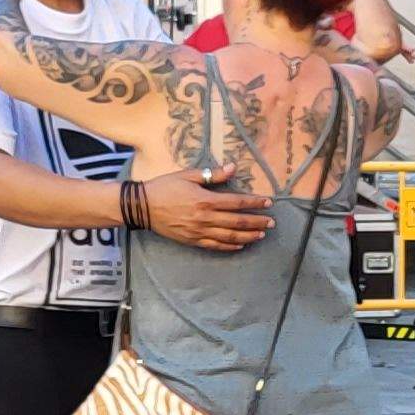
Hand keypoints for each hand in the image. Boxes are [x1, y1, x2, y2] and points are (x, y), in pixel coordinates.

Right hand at [136, 167, 273, 251]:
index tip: (268, 203)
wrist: (143, 206)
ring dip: (248, 236)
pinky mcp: (192, 240)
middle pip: (238, 222)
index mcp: (205, 200)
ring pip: (230, 237)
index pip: (237, 202)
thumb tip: (233, 168)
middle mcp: (205, 218)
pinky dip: (230, 246)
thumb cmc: (165, 187)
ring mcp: (199, 231)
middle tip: (271, 223)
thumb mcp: (188, 175)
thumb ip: (212, 174)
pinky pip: (216, 245)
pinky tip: (241, 245)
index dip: (254, 203)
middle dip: (257, 222)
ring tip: (261, 234)